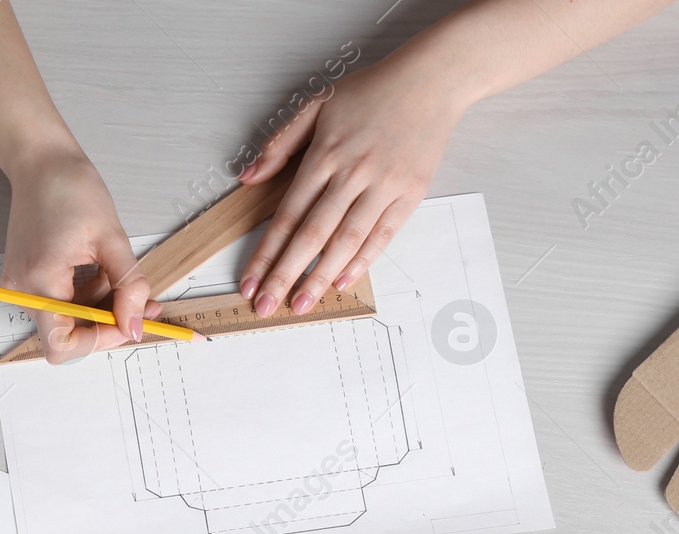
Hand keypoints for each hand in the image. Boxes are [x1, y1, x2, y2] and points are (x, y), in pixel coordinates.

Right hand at [2, 147, 157, 363]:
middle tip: (140, 305)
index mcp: (40, 281)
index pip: (65, 346)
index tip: (129, 322)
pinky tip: (100, 270)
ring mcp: (22, 288)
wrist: (42, 165)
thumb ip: (129, 288)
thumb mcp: (113, 239)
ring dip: (100, 307)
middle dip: (107, 323)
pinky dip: (88, 296)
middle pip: (70, 336)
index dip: (100, 341)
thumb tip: (135, 327)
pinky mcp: (27, 282)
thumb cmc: (71, 190)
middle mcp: (23, 292)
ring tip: (115, 272)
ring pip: (70, 322)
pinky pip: (63, 305)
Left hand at [238, 57, 465, 317]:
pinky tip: (341, 281)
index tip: (250, 280)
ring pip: (346, 240)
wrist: (430, 81)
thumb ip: (281, 142)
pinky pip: (382, 235)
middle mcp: (352, 173)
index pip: (288, 214)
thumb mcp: (317, 103)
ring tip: (301, 304)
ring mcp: (383, 186)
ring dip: (320, 276)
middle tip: (267, 306)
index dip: (266, 252)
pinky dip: (362, 261)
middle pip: (312, 235)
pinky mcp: (409, 194)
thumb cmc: (371, 91)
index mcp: (324, 154)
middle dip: (286, 275)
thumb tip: (248, 176)